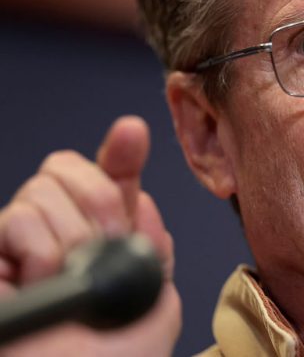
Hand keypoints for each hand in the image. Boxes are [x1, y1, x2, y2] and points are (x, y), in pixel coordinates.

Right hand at [0, 116, 180, 355]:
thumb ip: (153, 247)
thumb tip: (142, 201)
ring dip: (70, 237)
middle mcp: (58, 236)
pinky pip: (14, 221)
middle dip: (99, 201)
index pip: (107, 178)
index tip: (132, 134)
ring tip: (70, 279)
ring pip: (39, 192)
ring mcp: (18, 249)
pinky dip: (40, 251)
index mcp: (103, 240)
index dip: (120, 152)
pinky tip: (44, 284)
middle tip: (105, 247)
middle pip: (65, 169)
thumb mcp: (156, 302)